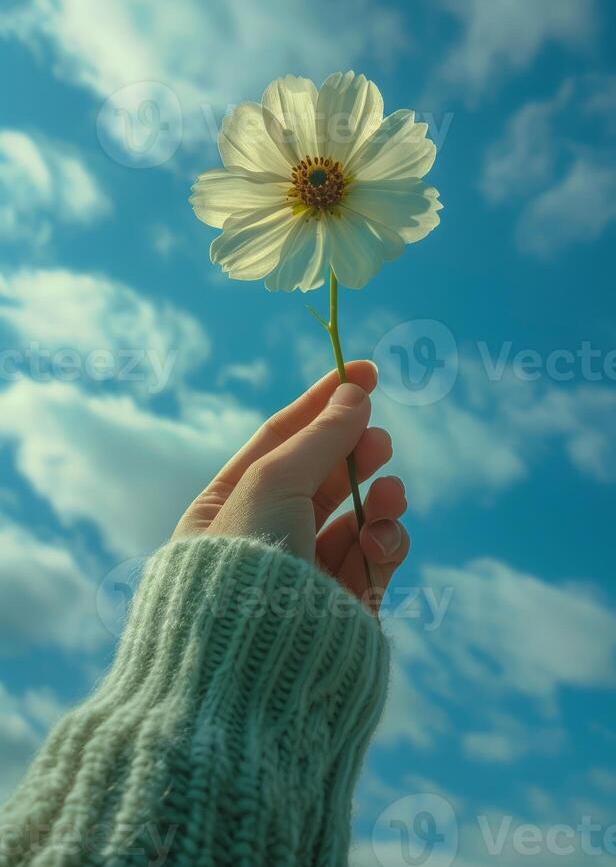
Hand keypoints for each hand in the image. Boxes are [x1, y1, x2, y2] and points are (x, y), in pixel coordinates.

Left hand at [173, 361, 409, 604]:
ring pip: (354, 518)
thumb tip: (355, 392)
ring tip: (390, 492)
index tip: (365, 371)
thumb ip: (321, 436)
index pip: (279, 439)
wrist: (253, 669)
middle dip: (354, 452)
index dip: (322, 401)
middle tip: (380, 437)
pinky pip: (372, 559)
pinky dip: (384, 540)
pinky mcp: (342, 607)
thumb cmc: (245, 562)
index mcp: (226, 507)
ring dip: (377, 498)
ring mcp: (304, 575)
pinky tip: (381, 538)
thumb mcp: (274, 483)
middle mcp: (263, 540)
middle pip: (320, 477)